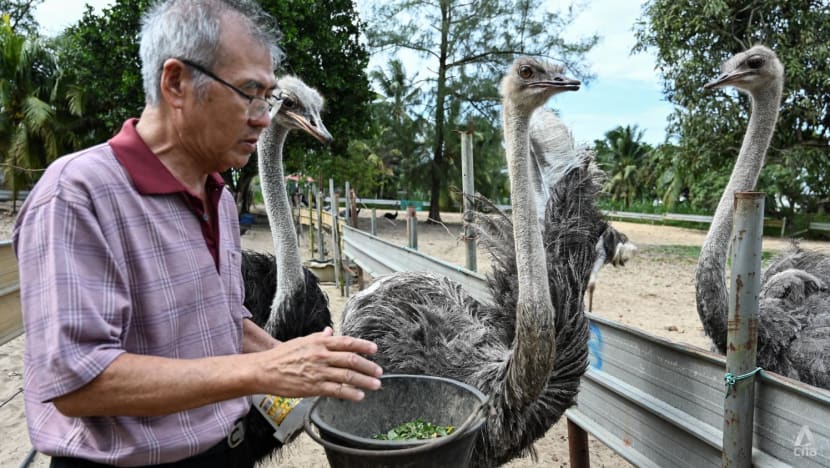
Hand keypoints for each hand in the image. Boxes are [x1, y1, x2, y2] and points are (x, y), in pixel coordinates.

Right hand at [254, 327, 382, 400]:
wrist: (264, 370)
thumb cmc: (282, 356)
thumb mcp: (302, 341)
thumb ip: (319, 337)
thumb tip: (330, 331)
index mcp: (319, 342)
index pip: (347, 342)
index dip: (363, 346)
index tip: (374, 350)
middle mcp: (321, 355)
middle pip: (351, 359)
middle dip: (368, 366)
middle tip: (379, 371)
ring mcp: (318, 371)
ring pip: (347, 376)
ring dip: (364, 381)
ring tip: (375, 385)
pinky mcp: (314, 387)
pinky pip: (336, 390)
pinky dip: (350, 393)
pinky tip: (359, 396)